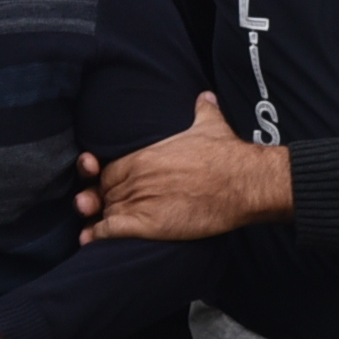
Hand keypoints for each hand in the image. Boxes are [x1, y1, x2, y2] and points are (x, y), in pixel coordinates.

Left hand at [83, 94, 294, 243]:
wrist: (242, 182)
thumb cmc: (226, 156)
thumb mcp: (211, 125)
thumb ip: (202, 110)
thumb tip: (205, 97)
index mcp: (143, 157)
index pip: (107, 172)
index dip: (106, 184)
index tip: (112, 191)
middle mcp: (136, 178)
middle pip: (103, 194)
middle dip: (103, 204)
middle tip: (110, 212)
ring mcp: (139, 201)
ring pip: (104, 213)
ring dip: (101, 221)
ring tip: (100, 231)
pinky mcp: (147, 224)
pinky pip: (110, 231)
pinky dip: (99, 236)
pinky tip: (96, 240)